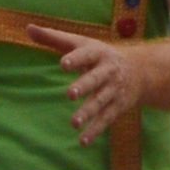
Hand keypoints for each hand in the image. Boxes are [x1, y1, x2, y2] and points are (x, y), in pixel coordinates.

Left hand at [25, 21, 150, 140]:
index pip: (86, 55)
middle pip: (96, 79)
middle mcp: (108, 72)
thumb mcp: (80, 43)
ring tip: (73, 123)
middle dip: (85, 86)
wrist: (141, 71)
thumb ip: (53, 38)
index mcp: (98, 53)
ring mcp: (114, 90)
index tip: (63, 63)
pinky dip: (95, 131)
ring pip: (101, 102)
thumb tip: (28, 28)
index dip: (75, 58)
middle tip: (70, 94)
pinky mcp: (117, 107)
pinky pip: (106, 120)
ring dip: (88, 112)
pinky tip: (82, 141)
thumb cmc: (99, 55)